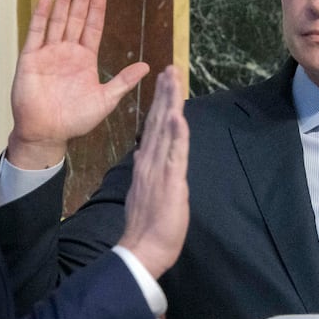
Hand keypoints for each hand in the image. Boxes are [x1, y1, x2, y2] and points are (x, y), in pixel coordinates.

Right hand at [6, 0, 148, 168]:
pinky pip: (36, 33)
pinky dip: (41, 15)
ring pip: (57, 20)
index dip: (97, 8)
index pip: (93, 27)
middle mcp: (67, 52)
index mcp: (85, 60)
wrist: (47, 134)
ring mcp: (48, 53)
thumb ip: (123, 81)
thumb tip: (146, 66)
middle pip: (76, 18)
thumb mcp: (105, 100)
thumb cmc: (75, 120)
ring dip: (63, 0)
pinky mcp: (31, 58)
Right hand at [118, 64, 188, 276]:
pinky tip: (176, 115)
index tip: (164, 82)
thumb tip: (142, 152)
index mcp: (146, 164)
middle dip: (165, 94)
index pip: (153, 128)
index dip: (159, 103)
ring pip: (166, 129)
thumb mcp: (144, 192)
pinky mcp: (170, 181)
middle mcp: (150, 161)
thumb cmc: (146, 227)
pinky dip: (176, 133)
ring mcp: (159, 169)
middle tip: (170, 68)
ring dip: (170, 103)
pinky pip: (174, 153)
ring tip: (173, 79)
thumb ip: (144, 170)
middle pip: (158, 121)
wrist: (142, 250)